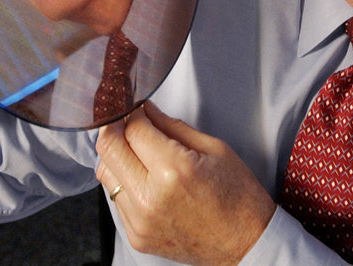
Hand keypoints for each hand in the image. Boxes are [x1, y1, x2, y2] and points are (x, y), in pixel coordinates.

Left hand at [95, 101, 275, 264]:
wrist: (246, 243)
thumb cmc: (238, 196)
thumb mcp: (215, 149)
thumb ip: (174, 126)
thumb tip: (147, 110)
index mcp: (174, 170)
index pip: (133, 129)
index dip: (134, 112)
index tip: (140, 109)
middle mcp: (150, 197)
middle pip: (108, 148)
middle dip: (117, 128)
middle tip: (131, 123)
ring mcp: (140, 220)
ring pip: (105, 173)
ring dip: (117, 155)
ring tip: (138, 152)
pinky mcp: (136, 236)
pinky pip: (116, 199)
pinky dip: (125, 182)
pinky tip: (145, 178)